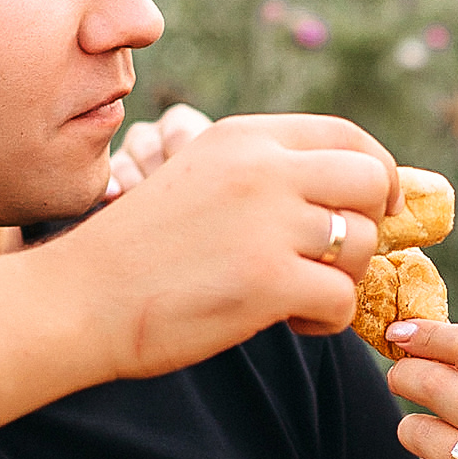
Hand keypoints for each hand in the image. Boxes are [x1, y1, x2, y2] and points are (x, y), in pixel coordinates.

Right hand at [54, 113, 401, 380]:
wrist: (79, 299)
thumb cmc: (137, 252)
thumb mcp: (197, 180)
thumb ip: (264, 178)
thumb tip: (353, 194)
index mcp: (243, 138)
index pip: (345, 136)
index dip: (377, 171)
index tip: (378, 205)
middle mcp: (263, 169)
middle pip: (369, 181)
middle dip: (371, 224)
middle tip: (344, 260)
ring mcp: (268, 224)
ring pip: (361, 243)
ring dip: (344, 279)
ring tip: (301, 297)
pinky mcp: (269, 282)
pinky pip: (343, 299)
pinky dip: (327, 320)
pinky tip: (291, 322)